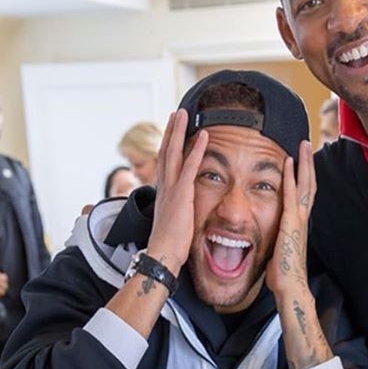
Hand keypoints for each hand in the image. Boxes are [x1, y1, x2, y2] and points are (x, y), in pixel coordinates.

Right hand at [146, 110, 208, 272]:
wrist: (163, 254)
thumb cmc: (170, 246)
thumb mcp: (174, 224)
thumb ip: (178, 213)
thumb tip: (183, 213)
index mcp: (163, 193)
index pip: (164, 164)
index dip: (168, 146)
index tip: (171, 132)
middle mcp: (164, 186)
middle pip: (166, 151)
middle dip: (171, 131)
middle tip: (176, 114)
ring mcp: (172, 188)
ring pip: (173, 152)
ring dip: (179, 131)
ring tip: (184, 114)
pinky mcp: (182, 194)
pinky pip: (191, 166)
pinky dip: (197, 149)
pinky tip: (204, 135)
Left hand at [267, 141, 315, 298]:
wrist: (290, 287)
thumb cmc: (284, 275)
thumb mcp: (279, 251)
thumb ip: (277, 240)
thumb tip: (271, 240)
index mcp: (299, 225)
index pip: (304, 196)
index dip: (304, 178)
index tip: (302, 162)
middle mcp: (302, 219)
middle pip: (310, 185)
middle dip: (308, 164)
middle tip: (306, 144)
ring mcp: (298, 219)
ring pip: (305, 185)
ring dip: (304, 164)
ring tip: (302, 145)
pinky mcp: (290, 222)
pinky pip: (291, 194)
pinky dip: (291, 177)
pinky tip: (288, 162)